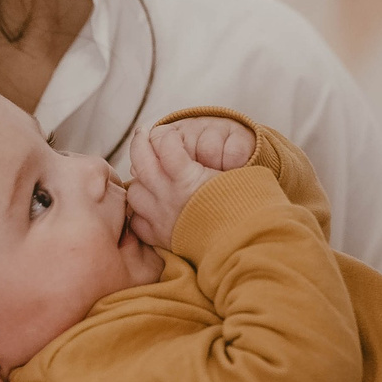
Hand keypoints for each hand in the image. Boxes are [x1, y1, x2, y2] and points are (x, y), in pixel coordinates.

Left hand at [126, 117, 252, 245]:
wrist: (246, 247)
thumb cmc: (247, 208)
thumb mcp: (236, 175)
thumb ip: (216, 159)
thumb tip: (208, 149)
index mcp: (188, 178)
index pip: (165, 144)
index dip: (166, 134)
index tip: (171, 134)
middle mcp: (168, 197)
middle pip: (141, 161)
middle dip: (141, 143)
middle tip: (143, 134)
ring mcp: (161, 218)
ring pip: (134, 191)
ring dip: (139, 180)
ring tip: (146, 173)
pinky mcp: (160, 238)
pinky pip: (137, 221)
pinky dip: (139, 212)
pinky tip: (149, 205)